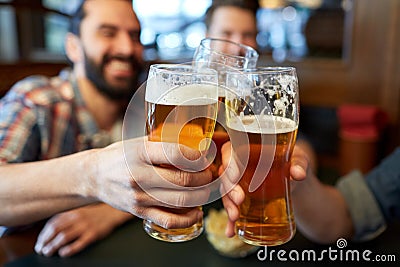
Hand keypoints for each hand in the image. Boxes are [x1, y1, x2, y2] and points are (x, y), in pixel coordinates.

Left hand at [34, 204, 131, 256]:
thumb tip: (50, 230)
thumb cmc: (95, 214)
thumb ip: (66, 218)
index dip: (43, 234)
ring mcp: (85, 226)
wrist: (113, 212)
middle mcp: (77, 218)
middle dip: (45, 241)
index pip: (52, 223)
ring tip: (48, 252)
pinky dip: (69, 249)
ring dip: (53, 246)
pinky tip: (63, 253)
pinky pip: (79, 243)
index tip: (39, 242)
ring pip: (64, 237)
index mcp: (72, 212)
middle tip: (40, 249)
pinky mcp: (93, 234)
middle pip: (55, 230)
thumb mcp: (79, 212)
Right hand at [88, 137, 212, 229]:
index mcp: (140, 153)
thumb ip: (162, 141)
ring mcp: (139, 196)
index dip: (198, 157)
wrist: (94, 177)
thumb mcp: (137, 142)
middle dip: (204, 178)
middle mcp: (139, 175)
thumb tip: (193, 138)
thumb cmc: (120, 156)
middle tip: (211, 174)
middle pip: (182, 180)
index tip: (207, 156)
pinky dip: (188, 218)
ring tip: (207, 189)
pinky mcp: (139, 212)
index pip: (176, 154)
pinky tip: (197, 212)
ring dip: (201, 196)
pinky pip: (169, 220)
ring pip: (180, 201)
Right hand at [219, 142, 309, 236]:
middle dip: (229, 189)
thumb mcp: (299, 159)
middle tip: (240, 200)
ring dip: (227, 206)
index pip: (229, 151)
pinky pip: (232, 208)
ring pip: (225, 193)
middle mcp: (239, 165)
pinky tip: (231, 231)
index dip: (228, 163)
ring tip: (235, 218)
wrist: (298, 182)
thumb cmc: (295, 162)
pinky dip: (230, 221)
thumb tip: (298, 173)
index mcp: (247, 148)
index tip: (235, 177)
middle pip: (225, 174)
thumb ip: (299, 163)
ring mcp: (239, 183)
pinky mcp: (242, 199)